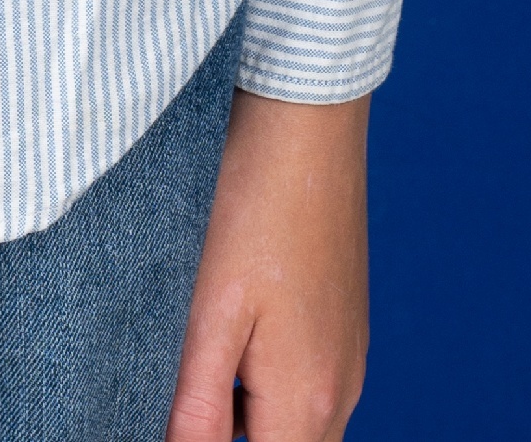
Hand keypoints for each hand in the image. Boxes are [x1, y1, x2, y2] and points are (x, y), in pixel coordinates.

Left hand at [163, 86, 369, 440]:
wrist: (308, 120)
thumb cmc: (255, 203)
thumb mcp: (209, 311)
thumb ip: (198, 406)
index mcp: (308, 399)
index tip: (181, 415)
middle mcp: (341, 390)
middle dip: (231, 439)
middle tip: (183, 395)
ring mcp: (348, 356)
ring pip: (297, 427)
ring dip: (249, 419)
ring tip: (199, 365)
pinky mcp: (343, 324)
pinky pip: (308, 387)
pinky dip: (267, 388)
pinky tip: (230, 337)